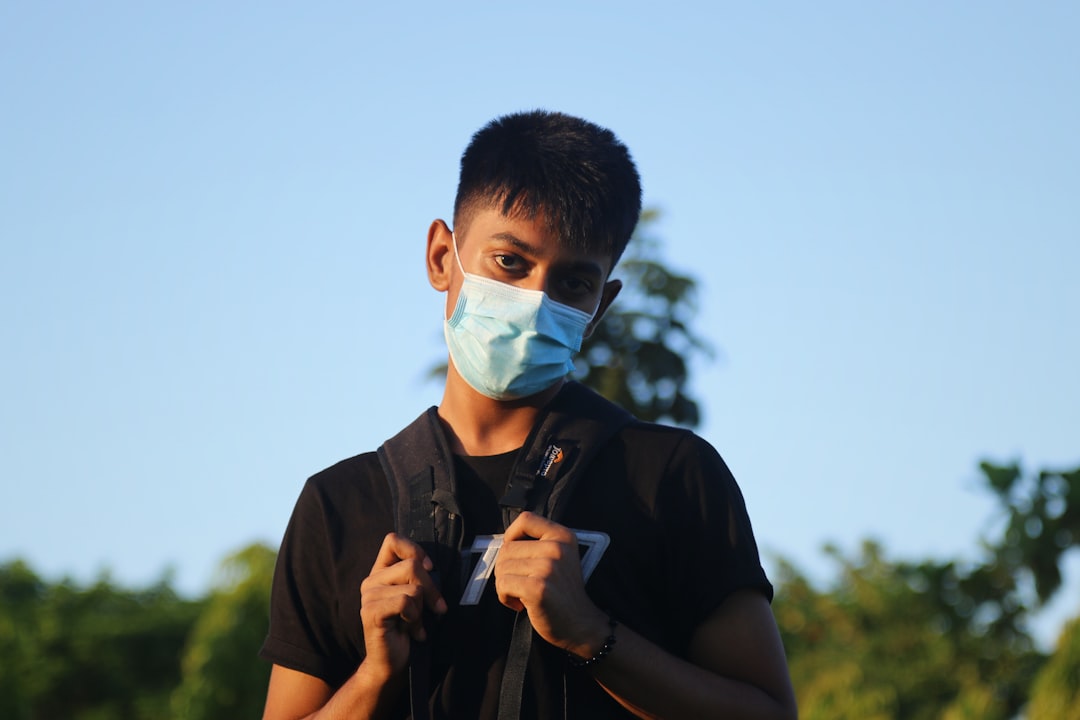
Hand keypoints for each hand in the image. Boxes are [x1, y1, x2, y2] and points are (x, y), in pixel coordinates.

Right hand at [359, 533, 447, 678]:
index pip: (392, 540)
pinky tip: (411, 631)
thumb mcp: (415, 598)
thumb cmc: (406, 629)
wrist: (390, 664)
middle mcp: (371, 581)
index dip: (415, 550)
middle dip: (432, 589)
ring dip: (421, 610)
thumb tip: (432, 567)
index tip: (429, 568)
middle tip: (436, 609)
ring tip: (415, 623)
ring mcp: (369, 596)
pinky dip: (415, 618)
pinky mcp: (371, 612)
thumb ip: (418, 578)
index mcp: (380, 572)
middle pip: (412, 565)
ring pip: (413, 587)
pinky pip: (406, 602)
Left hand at [493, 512, 607, 657]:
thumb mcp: (559, 558)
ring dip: (505, 585)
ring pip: (502, 568)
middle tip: (521, 584)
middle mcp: (557, 548)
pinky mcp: (538, 588)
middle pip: (507, 548)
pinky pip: (503, 585)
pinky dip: (504, 597)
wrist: (581, 625)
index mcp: (563, 536)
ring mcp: (548, 567)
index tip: (514, 554)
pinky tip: (520, 604)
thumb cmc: (562, 593)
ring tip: (522, 595)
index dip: (511, 535)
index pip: (525, 519)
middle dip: (506, 569)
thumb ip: (537, 544)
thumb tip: (502, 542)